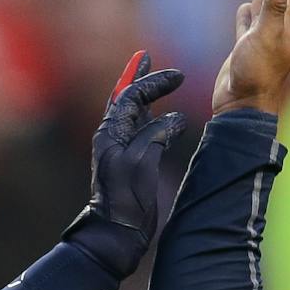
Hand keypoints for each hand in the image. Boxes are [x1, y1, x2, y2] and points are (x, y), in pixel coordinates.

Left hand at [64, 50, 186, 278]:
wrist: (116, 233)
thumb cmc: (125, 198)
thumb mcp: (142, 161)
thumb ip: (157, 133)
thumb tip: (175, 119)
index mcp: (111, 133)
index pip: (131, 96)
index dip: (153, 82)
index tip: (178, 76)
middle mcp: (113, 138)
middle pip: (125, 99)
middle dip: (137, 78)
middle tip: (145, 57)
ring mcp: (121, 151)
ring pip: (132, 115)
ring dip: (144, 97)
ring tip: (154, 81)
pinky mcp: (131, 165)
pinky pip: (141, 132)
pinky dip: (152, 119)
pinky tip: (162, 117)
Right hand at [214, 0, 289, 115]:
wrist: (242, 107)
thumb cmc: (257, 75)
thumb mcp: (267, 36)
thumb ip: (276, 6)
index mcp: (284, 22)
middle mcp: (275, 27)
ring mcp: (259, 38)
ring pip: (264, 3)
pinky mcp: (245, 50)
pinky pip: (247, 24)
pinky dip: (247, 12)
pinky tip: (246, 6)